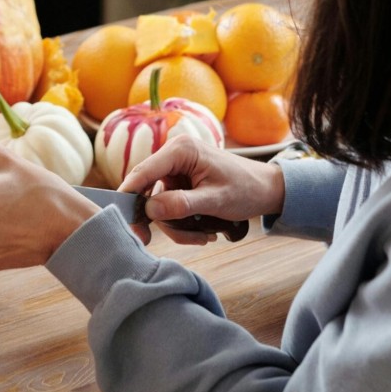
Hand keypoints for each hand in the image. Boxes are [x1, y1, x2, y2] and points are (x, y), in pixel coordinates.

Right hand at [118, 135, 284, 244]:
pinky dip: (180, 222)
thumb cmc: (247, 189)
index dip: (129, 196)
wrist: (268, 189)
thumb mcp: (216, 201)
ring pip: (157, 203)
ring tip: (201, 237)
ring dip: (175, 225)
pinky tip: (201, 231)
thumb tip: (150, 210)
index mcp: (181, 150)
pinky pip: (168, 206)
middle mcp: (174, 155)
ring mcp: (175, 169)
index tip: (122, 219)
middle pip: (147, 191)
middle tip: (152, 241)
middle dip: (158, 219)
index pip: (143, 172)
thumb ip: (182, 205)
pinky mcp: (179, 182)